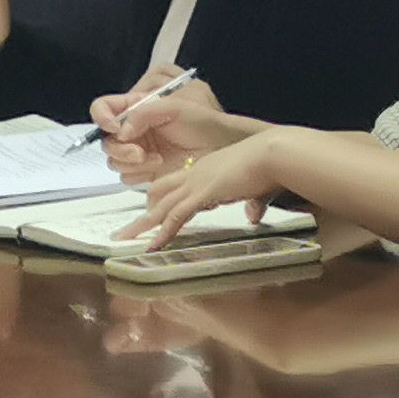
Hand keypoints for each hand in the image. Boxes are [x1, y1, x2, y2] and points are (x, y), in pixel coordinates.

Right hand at [94, 68, 236, 178]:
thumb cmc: (203, 123)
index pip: (103, 108)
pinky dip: (140, 174)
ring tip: (157, 159)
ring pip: (114, 161)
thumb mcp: (175, 108)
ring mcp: (137, 152)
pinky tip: (159, 167)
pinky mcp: (144, 172)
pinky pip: (127, 177)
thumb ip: (144, 112)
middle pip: (106, 140)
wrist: (218, 149)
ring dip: (132, 163)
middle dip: (120, 149)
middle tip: (140, 152)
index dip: (102, 116)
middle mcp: (133, 130)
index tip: (115, 127)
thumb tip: (121, 130)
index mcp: (136, 109)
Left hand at [129, 130, 291, 248]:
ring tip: (124, 239)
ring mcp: (197, 182)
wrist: (273, 153)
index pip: (175, 185)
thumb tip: (254, 217)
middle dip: (142, 215)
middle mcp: (195, 173)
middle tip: (125, 231)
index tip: (151, 215)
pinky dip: (164, 231)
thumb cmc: (269, 166)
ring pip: (161, 206)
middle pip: (158, 193)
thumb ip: (252, 203)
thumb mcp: (255, 187)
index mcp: (205, 168)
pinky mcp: (203, 192)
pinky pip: (177, 215)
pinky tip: (153, 244)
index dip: (161, 201)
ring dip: (142, 225)